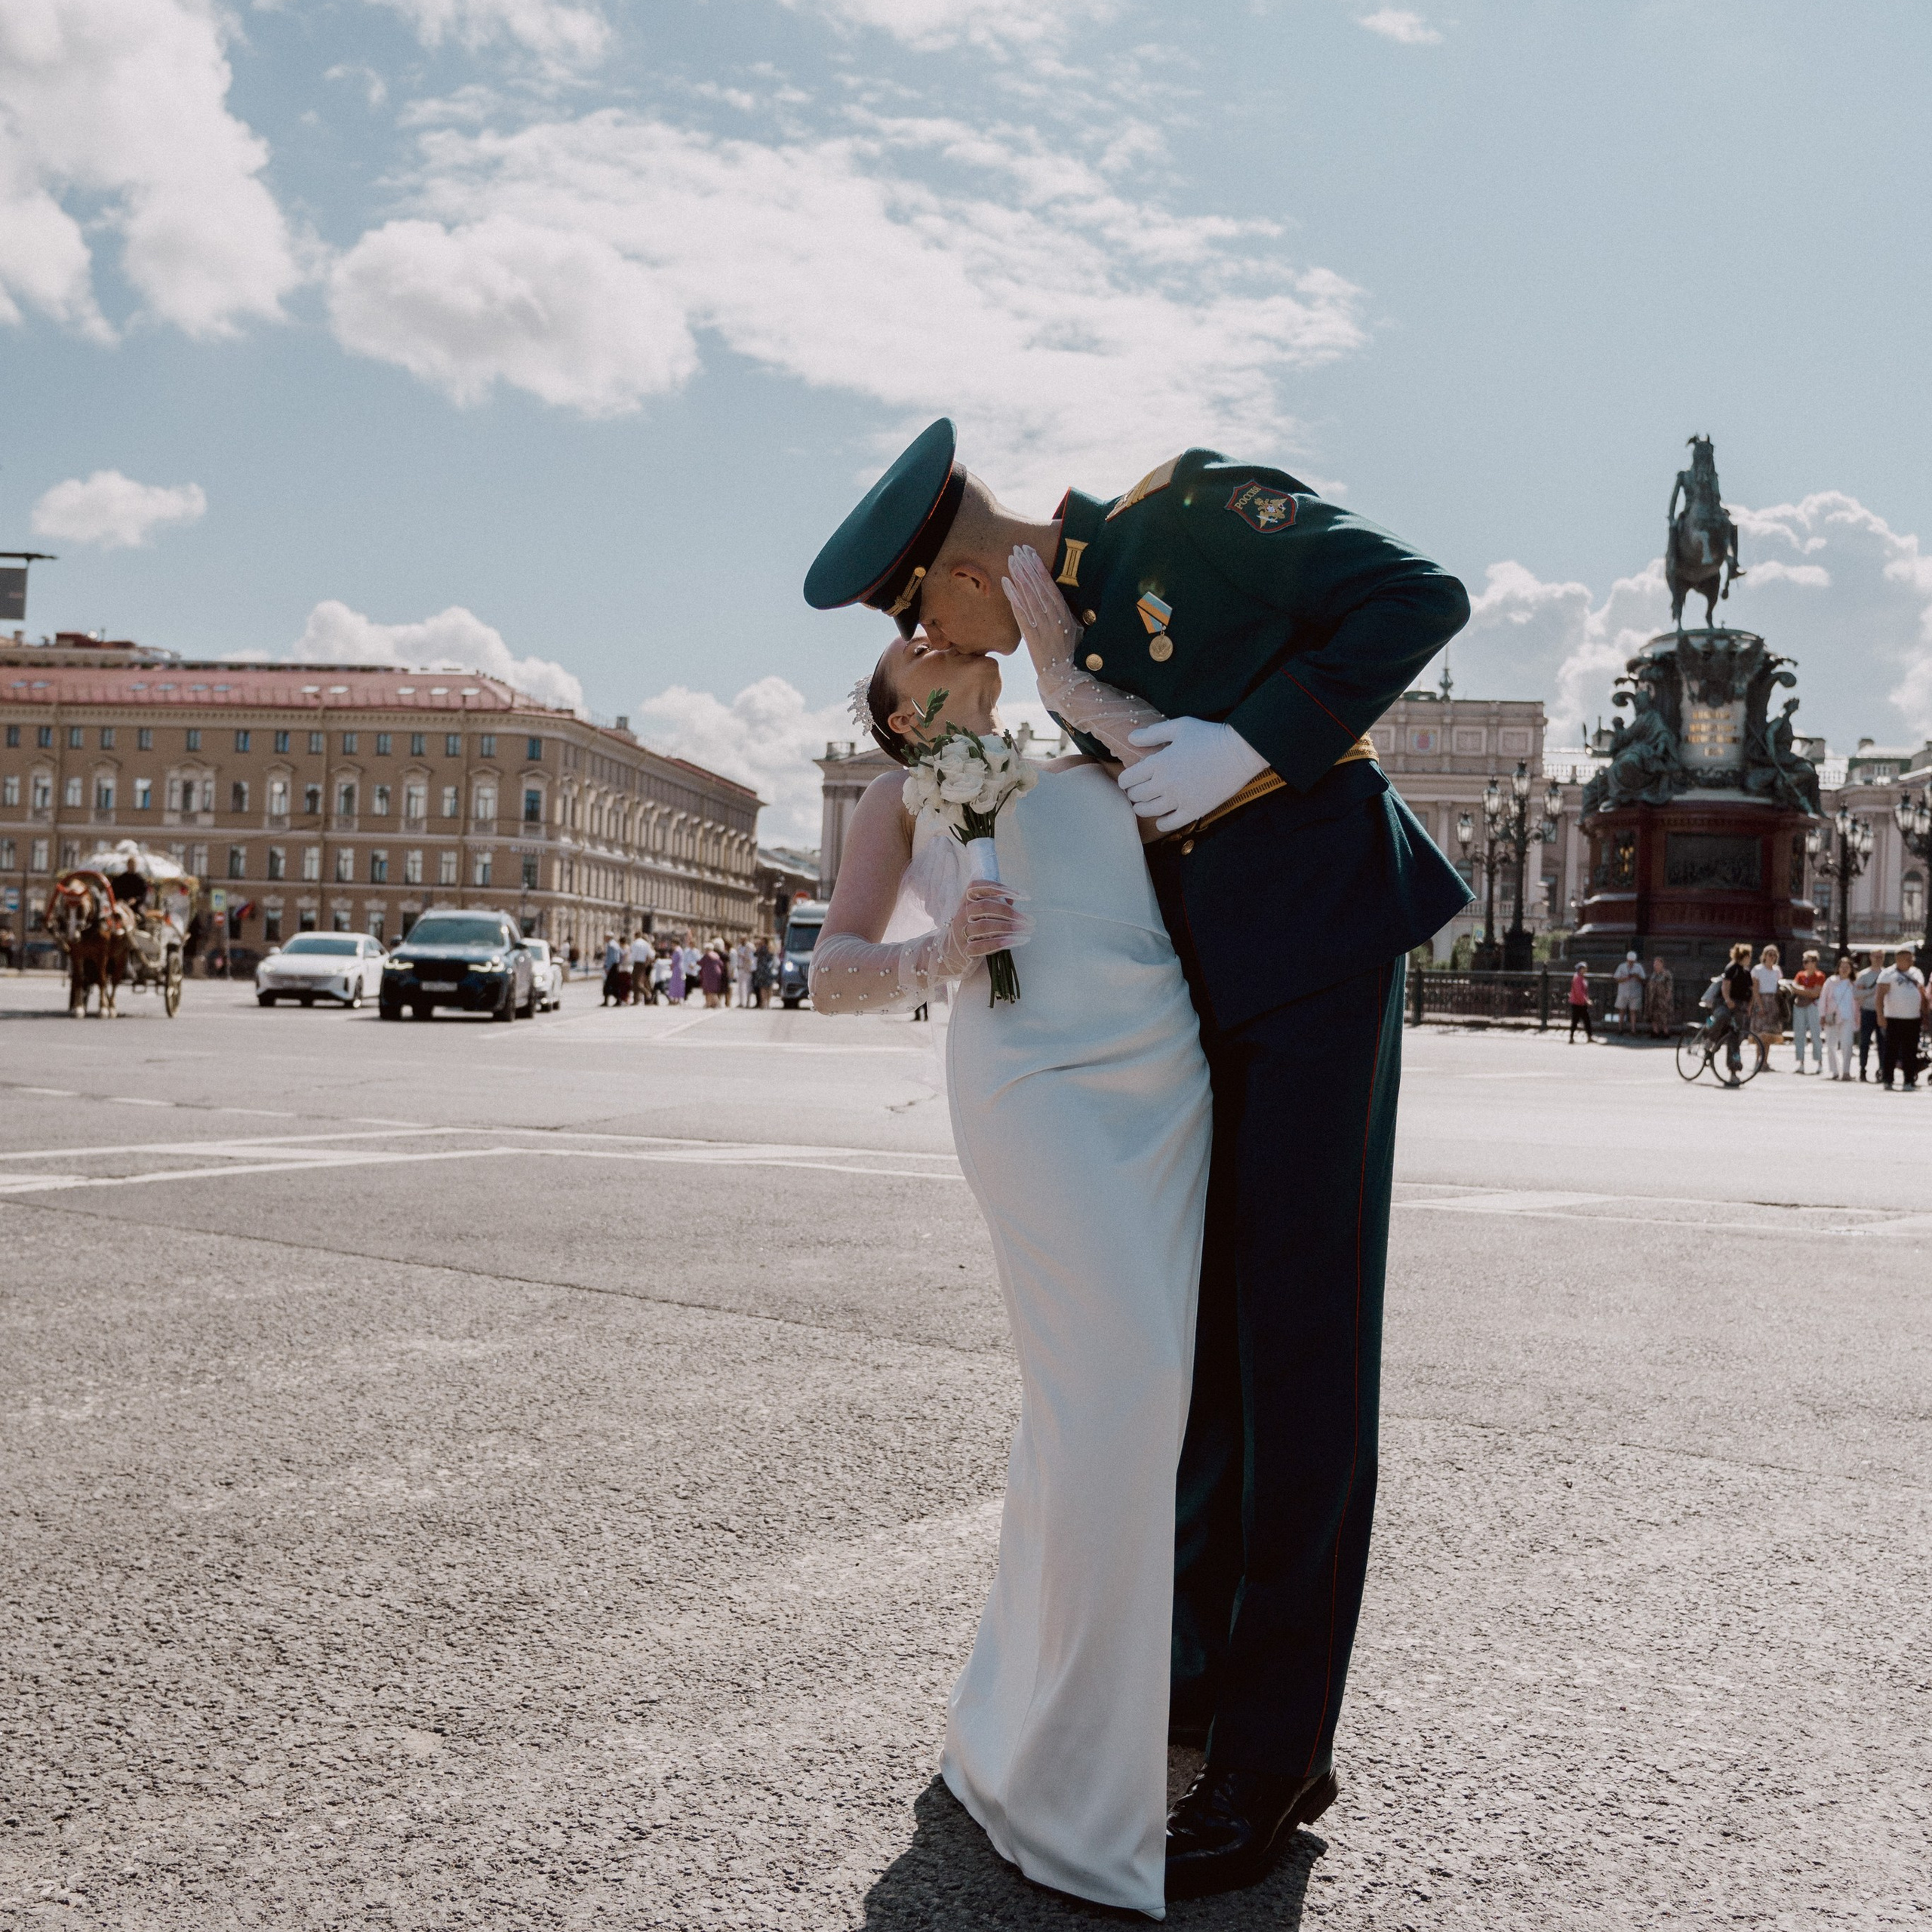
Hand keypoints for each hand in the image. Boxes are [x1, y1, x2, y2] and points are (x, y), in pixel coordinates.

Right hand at [941, 879, 1031, 970]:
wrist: (945, 956)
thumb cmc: (967, 933)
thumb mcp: (977, 916)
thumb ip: (994, 905)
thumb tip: (1011, 898)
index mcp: (965, 903)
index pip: (978, 887)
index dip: (999, 888)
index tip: (1022, 895)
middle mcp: (962, 915)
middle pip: (984, 907)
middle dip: (1008, 911)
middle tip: (1027, 919)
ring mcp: (961, 933)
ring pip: (984, 926)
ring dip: (1007, 927)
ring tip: (1025, 930)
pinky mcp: (964, 951)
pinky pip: (982, 946)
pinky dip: (999, 943)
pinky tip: (1013, 942)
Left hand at [1001, 546, 1079, 671]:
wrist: (1064, 678)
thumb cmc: (1071, 654)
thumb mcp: (1075, 630)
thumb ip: (1067, 613)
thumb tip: (1057, 595)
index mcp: (1066, 615)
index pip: (1051, 587)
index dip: (1041, 569)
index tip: (1032, 553)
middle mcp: (1054, 619)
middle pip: (1038, 587)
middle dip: (1028, 566)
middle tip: (1019, 549)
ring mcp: (1043, 628)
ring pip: (1029, 597)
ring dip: (1019, 576)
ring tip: (1011, 559)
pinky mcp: (1032, 637)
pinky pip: (1021, 614)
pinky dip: (1013, 597)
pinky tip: (1006, 582)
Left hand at [1117, 717, 1268, 831]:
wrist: (1239, 752)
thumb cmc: (1209, 736)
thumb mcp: (1179, 727)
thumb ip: (1153, 733)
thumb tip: (1131, 738)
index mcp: (1158, 762)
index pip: (1128, 779)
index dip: (1125, 780)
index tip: (1129, 780)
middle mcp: (1165, 783)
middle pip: (1136, 796)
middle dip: (1133, 793)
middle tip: (1137, 791)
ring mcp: (1179, 799)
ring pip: (1148, 811)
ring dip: (1142, 808)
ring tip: (1144, 805)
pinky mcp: (1193, 810)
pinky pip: (1168, 824)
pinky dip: (1161, 822)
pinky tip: (1162, 817)